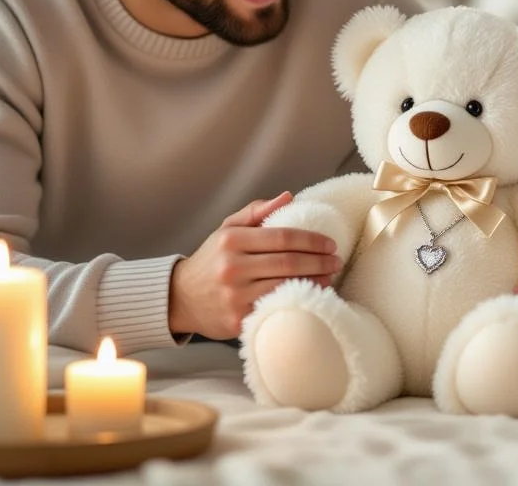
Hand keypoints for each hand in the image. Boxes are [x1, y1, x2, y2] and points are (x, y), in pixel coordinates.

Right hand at [169, 192, 341, 339]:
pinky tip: (313, 296)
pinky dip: (298, 301)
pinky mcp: (237, 320)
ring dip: (315, 282)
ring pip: (285, 286)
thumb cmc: (212, 260)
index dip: (312, 240)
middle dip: (319, 261)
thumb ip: (257, 211)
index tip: (331, 243)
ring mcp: (234, 295)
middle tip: (337, 260)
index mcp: (231, 240)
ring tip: (331, 276)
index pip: (282, 236)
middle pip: (288, 262)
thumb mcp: (227, 229)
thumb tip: (289, 196)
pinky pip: (275, 308)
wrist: (180, 298)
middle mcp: (232, 267)